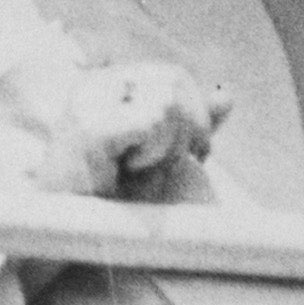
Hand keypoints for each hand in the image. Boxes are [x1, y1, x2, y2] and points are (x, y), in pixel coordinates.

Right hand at [49, 58, 225, 199]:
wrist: (77, 228)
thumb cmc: (118, 191)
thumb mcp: (167, 151)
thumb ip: (194, 122)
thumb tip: (226, 94)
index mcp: (110, 83)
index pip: (174, 76)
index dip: (195, 114)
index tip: (186, 153)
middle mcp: (95, 84)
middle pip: (172, 82)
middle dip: (185, 129)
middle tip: (159, 164)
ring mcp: (87, 102)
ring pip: (166, 101)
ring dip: (167, 144)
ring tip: (139, 166)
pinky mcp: (89, 126)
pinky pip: (153, 121)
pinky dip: (154, 151)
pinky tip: (128, 167)